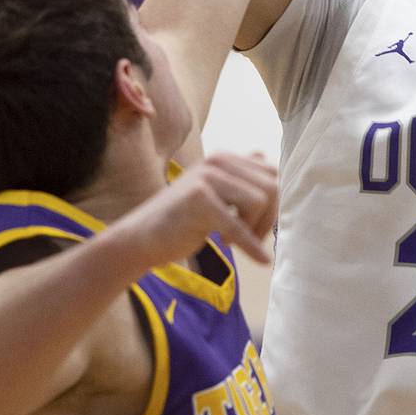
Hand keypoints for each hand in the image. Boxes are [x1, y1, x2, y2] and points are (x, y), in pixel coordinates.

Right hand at [127, 152, 278, 266]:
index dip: (273, 203)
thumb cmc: (181, 218)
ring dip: (254, 229)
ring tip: (230, 240)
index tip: (257, 224)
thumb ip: (237, 175)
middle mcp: (218, 161)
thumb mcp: (212, 190)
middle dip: (267, 217)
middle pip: (271, 187)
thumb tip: (265, 154)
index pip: (272, 174)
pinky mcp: (199, 200)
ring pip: (259, 201)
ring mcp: (207, 178)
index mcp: (225, 158)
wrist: (141, 237)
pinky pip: (237, 226)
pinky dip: (252, 245)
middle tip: (248, 237)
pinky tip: (261, 260)